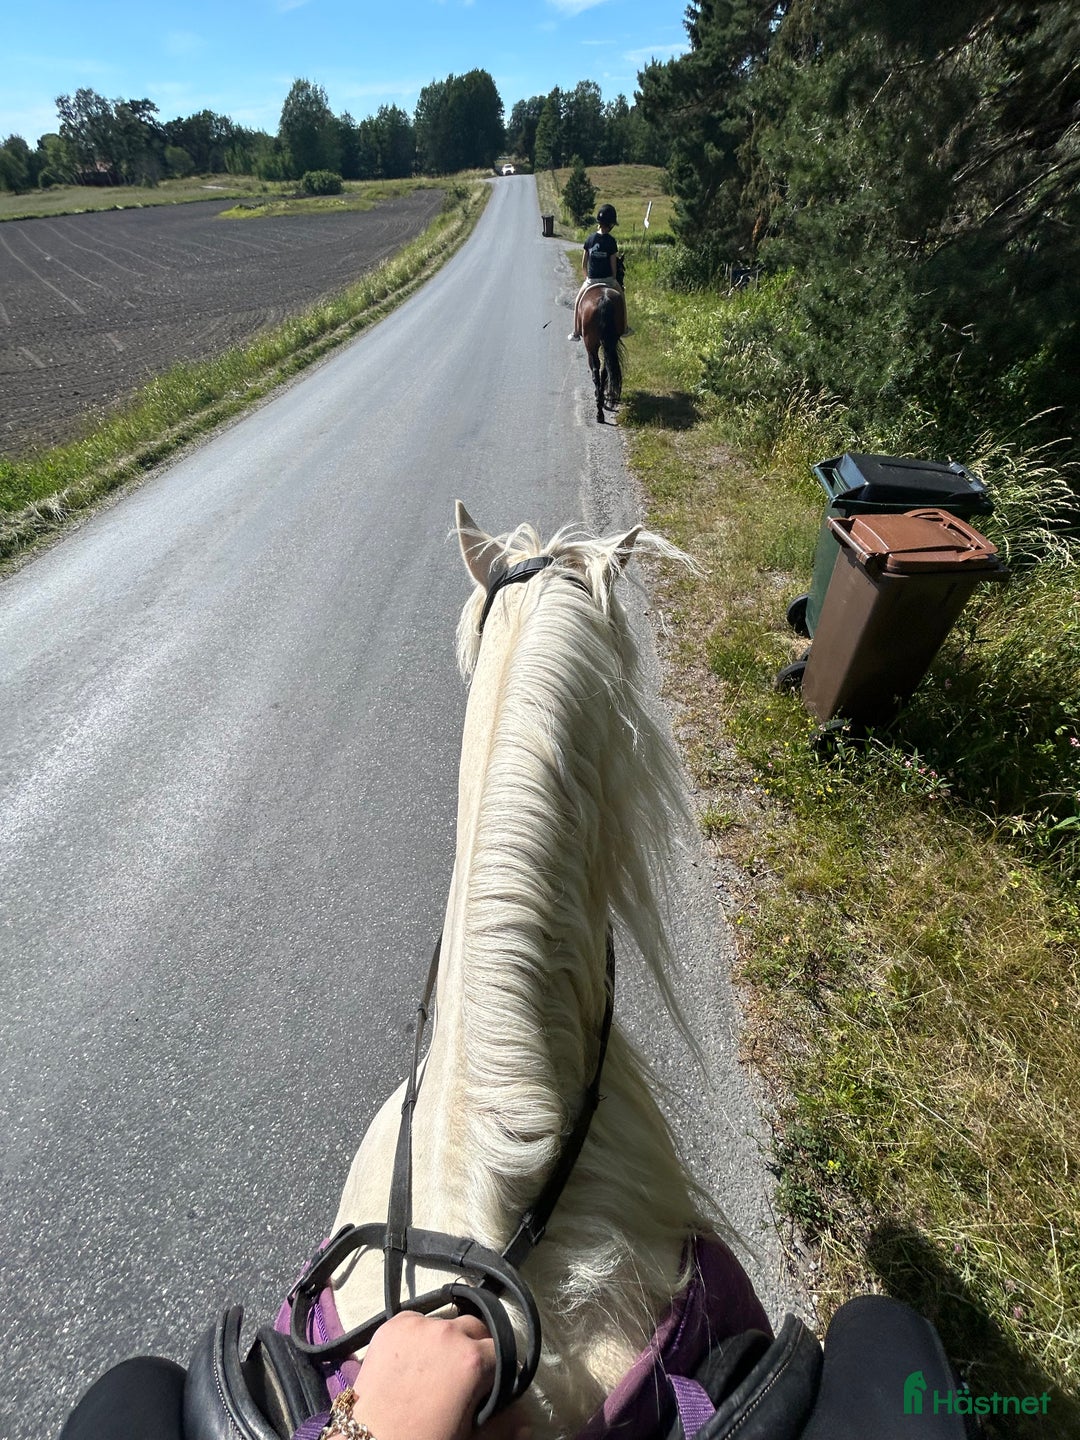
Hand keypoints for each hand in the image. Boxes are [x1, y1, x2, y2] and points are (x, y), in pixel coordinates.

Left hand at [346, 1311, 531, 1439]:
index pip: (502, 1350)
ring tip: (436, 1367)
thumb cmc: (422, 1439)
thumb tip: (525, 1422)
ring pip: (447, 1322)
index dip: (499, 1369)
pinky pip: (419, 1321)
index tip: (490, 1383)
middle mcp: (448, 1333)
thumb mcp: (468, 1437)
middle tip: (464, 1375)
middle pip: (477, 1327)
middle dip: (477, 1347)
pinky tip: (415, 1359)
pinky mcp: (394, 1324)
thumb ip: (502, 1426)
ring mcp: (419, 1325)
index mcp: (473, 1360)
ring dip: (449, 1340)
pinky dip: (421, 1335)